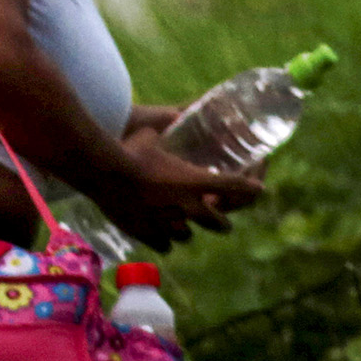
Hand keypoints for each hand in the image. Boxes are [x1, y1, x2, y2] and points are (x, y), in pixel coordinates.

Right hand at [104, 137, 262, 248]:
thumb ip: (165, 128)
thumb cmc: (129, 150)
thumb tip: (172, 115)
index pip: (235, 187)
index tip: (257, 190)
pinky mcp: (149, 235)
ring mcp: (169, 224)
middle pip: (219, 224)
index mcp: (194, 182)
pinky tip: (159, 235)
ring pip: (189, 236)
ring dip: (187, 230)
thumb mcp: (151, 134)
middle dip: (221, 222)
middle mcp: (188, 207)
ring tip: (180, 225)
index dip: (250, 189)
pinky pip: (166, 246)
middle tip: (218, 219)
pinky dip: (164, 240)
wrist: (103, 173)